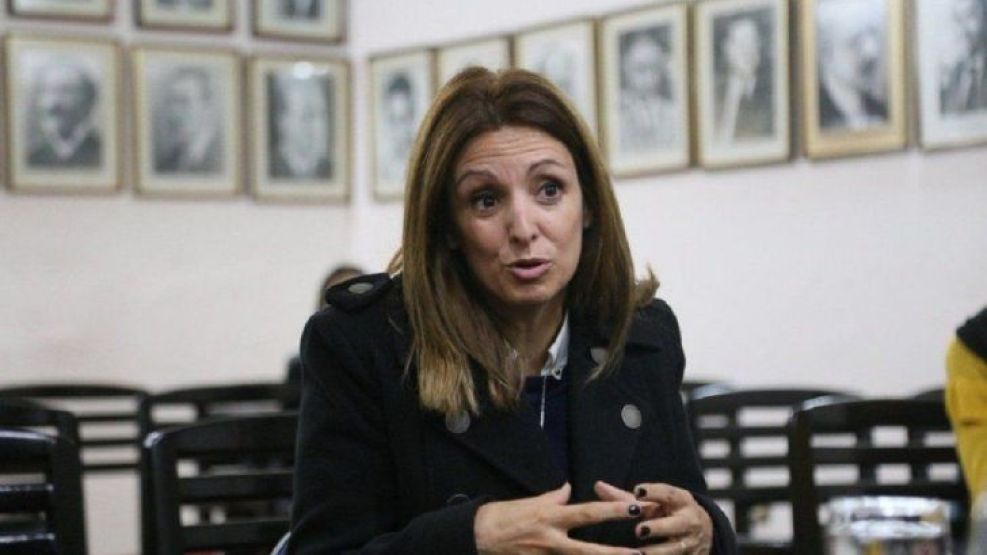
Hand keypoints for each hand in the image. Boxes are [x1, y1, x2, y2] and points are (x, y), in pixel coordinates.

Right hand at [474, 482, 650, 553]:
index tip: (633, 508)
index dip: (612, 511)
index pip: (588, 513)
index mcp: (551, 517)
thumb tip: (568, 490)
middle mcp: (551, 540)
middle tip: (639, 553)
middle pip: (589, 550)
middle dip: (615, 553)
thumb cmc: (503, 515)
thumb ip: (553, 498)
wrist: (478, 536)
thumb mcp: (530, 502)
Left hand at [594, 481, 711, 553]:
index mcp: (680, 500)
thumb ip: (625, 498)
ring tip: (641, 554)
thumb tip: (597, 486)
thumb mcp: (653, 503)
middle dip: (659, 528)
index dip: (654, 492)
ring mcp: (691, 541)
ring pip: (677, 548)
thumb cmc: (668, 513)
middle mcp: (689, 520)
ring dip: (659, 551)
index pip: (668, 493)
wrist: (703, 533)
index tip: (637, 491)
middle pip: (676, 524)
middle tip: (639, 530)